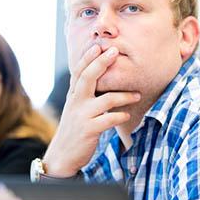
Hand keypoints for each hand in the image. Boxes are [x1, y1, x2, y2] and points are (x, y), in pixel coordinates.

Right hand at [43, 45, 140, 176]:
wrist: (63, 155)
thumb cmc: (75, 127)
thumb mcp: (75, 106)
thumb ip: (85, 91)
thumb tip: (99, 74)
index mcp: (73, 94)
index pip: (79, 71)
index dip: (88, 57)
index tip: (99, 45)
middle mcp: (76, 102)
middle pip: (87, 77)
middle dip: (101, 63)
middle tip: (115, 51)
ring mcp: (82, 116)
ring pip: (105, 99)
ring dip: (124, 95)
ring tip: (137, 94)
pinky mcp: (89, 130)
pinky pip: (108, 120)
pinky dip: (120, 116)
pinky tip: (127, 114)